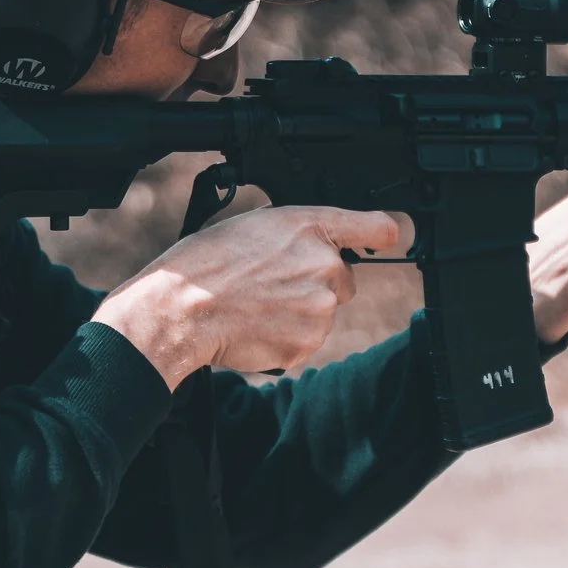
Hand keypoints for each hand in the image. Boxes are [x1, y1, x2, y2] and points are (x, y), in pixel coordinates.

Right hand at [92, 204, 405, 388]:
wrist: (182, 309)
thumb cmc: (207, 262)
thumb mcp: (255, 224)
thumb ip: (299, 233)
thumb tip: (317, 246)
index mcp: (311, 227)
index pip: (377, 226)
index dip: (382, 232)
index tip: (385, 237)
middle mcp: (325, 265)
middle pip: (344, 279)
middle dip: (318, 282)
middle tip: (273, 282)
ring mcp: (320, 308)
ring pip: (323, 311)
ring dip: (300, 311)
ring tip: (257, 304)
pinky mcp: (307, 343)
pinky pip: (306, 339)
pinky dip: (287, 336)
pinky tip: (257, 325)